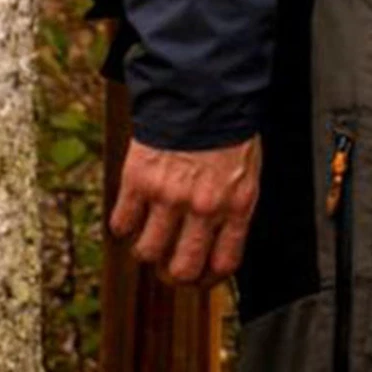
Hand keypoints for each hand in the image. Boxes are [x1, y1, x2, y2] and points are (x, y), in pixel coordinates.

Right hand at [109, 134, 261, 287]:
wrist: (204, 92)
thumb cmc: (229, 130)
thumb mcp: (248, 172)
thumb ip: (234, 208)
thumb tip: (221, 241)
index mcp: (236, 206)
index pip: (222, 264)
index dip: (208, 279)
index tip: (200, 278)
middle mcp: (203, 208)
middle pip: (181, 269)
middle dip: (173, 274)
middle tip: (168, 264)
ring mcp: (169, 197)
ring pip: (148, 252)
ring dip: (146, 249)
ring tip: (149, 235)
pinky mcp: (138, 182)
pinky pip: (122, 223)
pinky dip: (124, 225)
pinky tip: (133, 214)